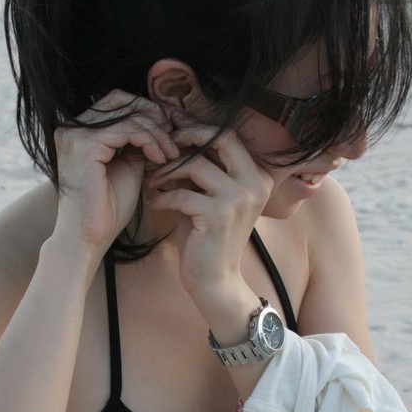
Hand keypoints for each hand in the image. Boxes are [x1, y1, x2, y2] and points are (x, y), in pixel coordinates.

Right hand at [53, 90, 179, 252]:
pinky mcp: (84, 144)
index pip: (117, 104)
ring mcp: (75, 133)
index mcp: (79, 132)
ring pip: (128, 114)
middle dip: (153, 116)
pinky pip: (127, 129)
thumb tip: (158, 124)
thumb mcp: (128, 167)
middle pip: (121, 100)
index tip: (171, 133)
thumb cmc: (107, 211)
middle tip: (175, 138)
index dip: (147, 113)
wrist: (90, 238)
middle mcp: (72, 128)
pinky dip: (149, 140)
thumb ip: (136, 143)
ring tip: (173, 153)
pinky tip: (161, 158)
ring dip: (157, 132)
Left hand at [145, 112, 273, 307]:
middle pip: (221, 137)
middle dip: (188, 135)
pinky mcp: (220, 215)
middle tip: (163, 147)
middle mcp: (255, 184)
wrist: (215, 281)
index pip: (229, 136)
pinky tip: (153, 203)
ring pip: (196, 164)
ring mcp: (240, 199)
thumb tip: (175, 136)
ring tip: (153, 181)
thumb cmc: (207, 239)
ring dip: (167, 170)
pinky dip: (162, 197)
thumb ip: (199, 170)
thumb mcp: (206, 197)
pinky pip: (182, 194)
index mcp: (258, 176)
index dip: (198, 130)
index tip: (173, 136)